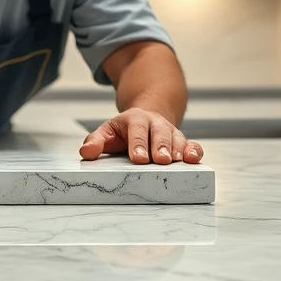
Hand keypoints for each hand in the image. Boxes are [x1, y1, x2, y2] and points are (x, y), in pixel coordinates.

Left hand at [79, 108, 204, 164]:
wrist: (144, 119)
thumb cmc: (123, 132)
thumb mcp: (106, 132)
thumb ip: (95, 142)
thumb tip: (86, 152)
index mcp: (134, 120)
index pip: (136, 131)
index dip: (138, 144)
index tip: (139, 159)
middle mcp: (155, 124)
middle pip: (159, 133)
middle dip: (161, 146)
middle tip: (161, 160)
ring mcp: (170, 132)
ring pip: (176, 138)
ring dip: (178, 150)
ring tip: (178, 161)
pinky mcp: (181, 141)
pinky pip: (191, 144)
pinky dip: (194, 151)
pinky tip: (193, 159)